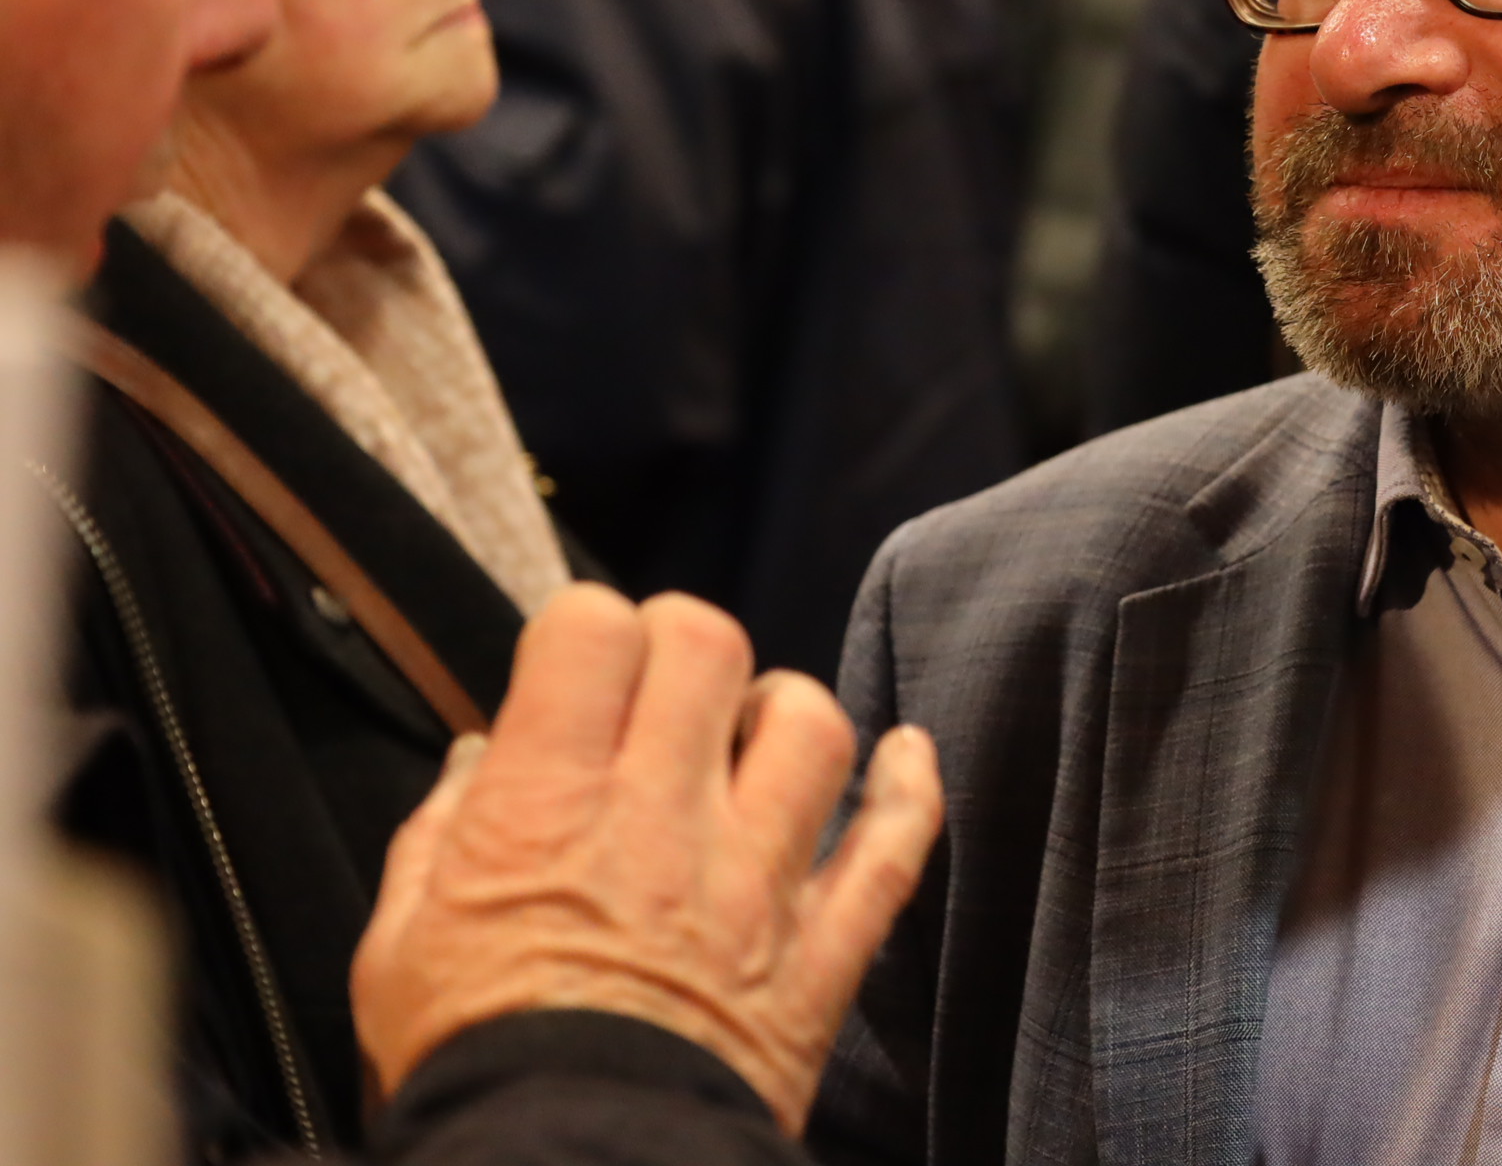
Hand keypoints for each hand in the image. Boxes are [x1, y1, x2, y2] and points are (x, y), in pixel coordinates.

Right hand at [352, 585, 942, 1134]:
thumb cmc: (472, 1068)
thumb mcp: (398, 949)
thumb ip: (439, 834)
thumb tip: (478, 759)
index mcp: (545, 809)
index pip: (594, 631)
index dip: (588, 626)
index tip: (579, 661)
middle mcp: (662, 822)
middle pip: (710, 649)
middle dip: (683, 643)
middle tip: (660, 685)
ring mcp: (757, 883)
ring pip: (813, 728)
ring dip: (784, 712)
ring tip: (751, 734)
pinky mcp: (822, 951)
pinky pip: (898, 844)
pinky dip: (911, 789)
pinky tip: (905, 755)